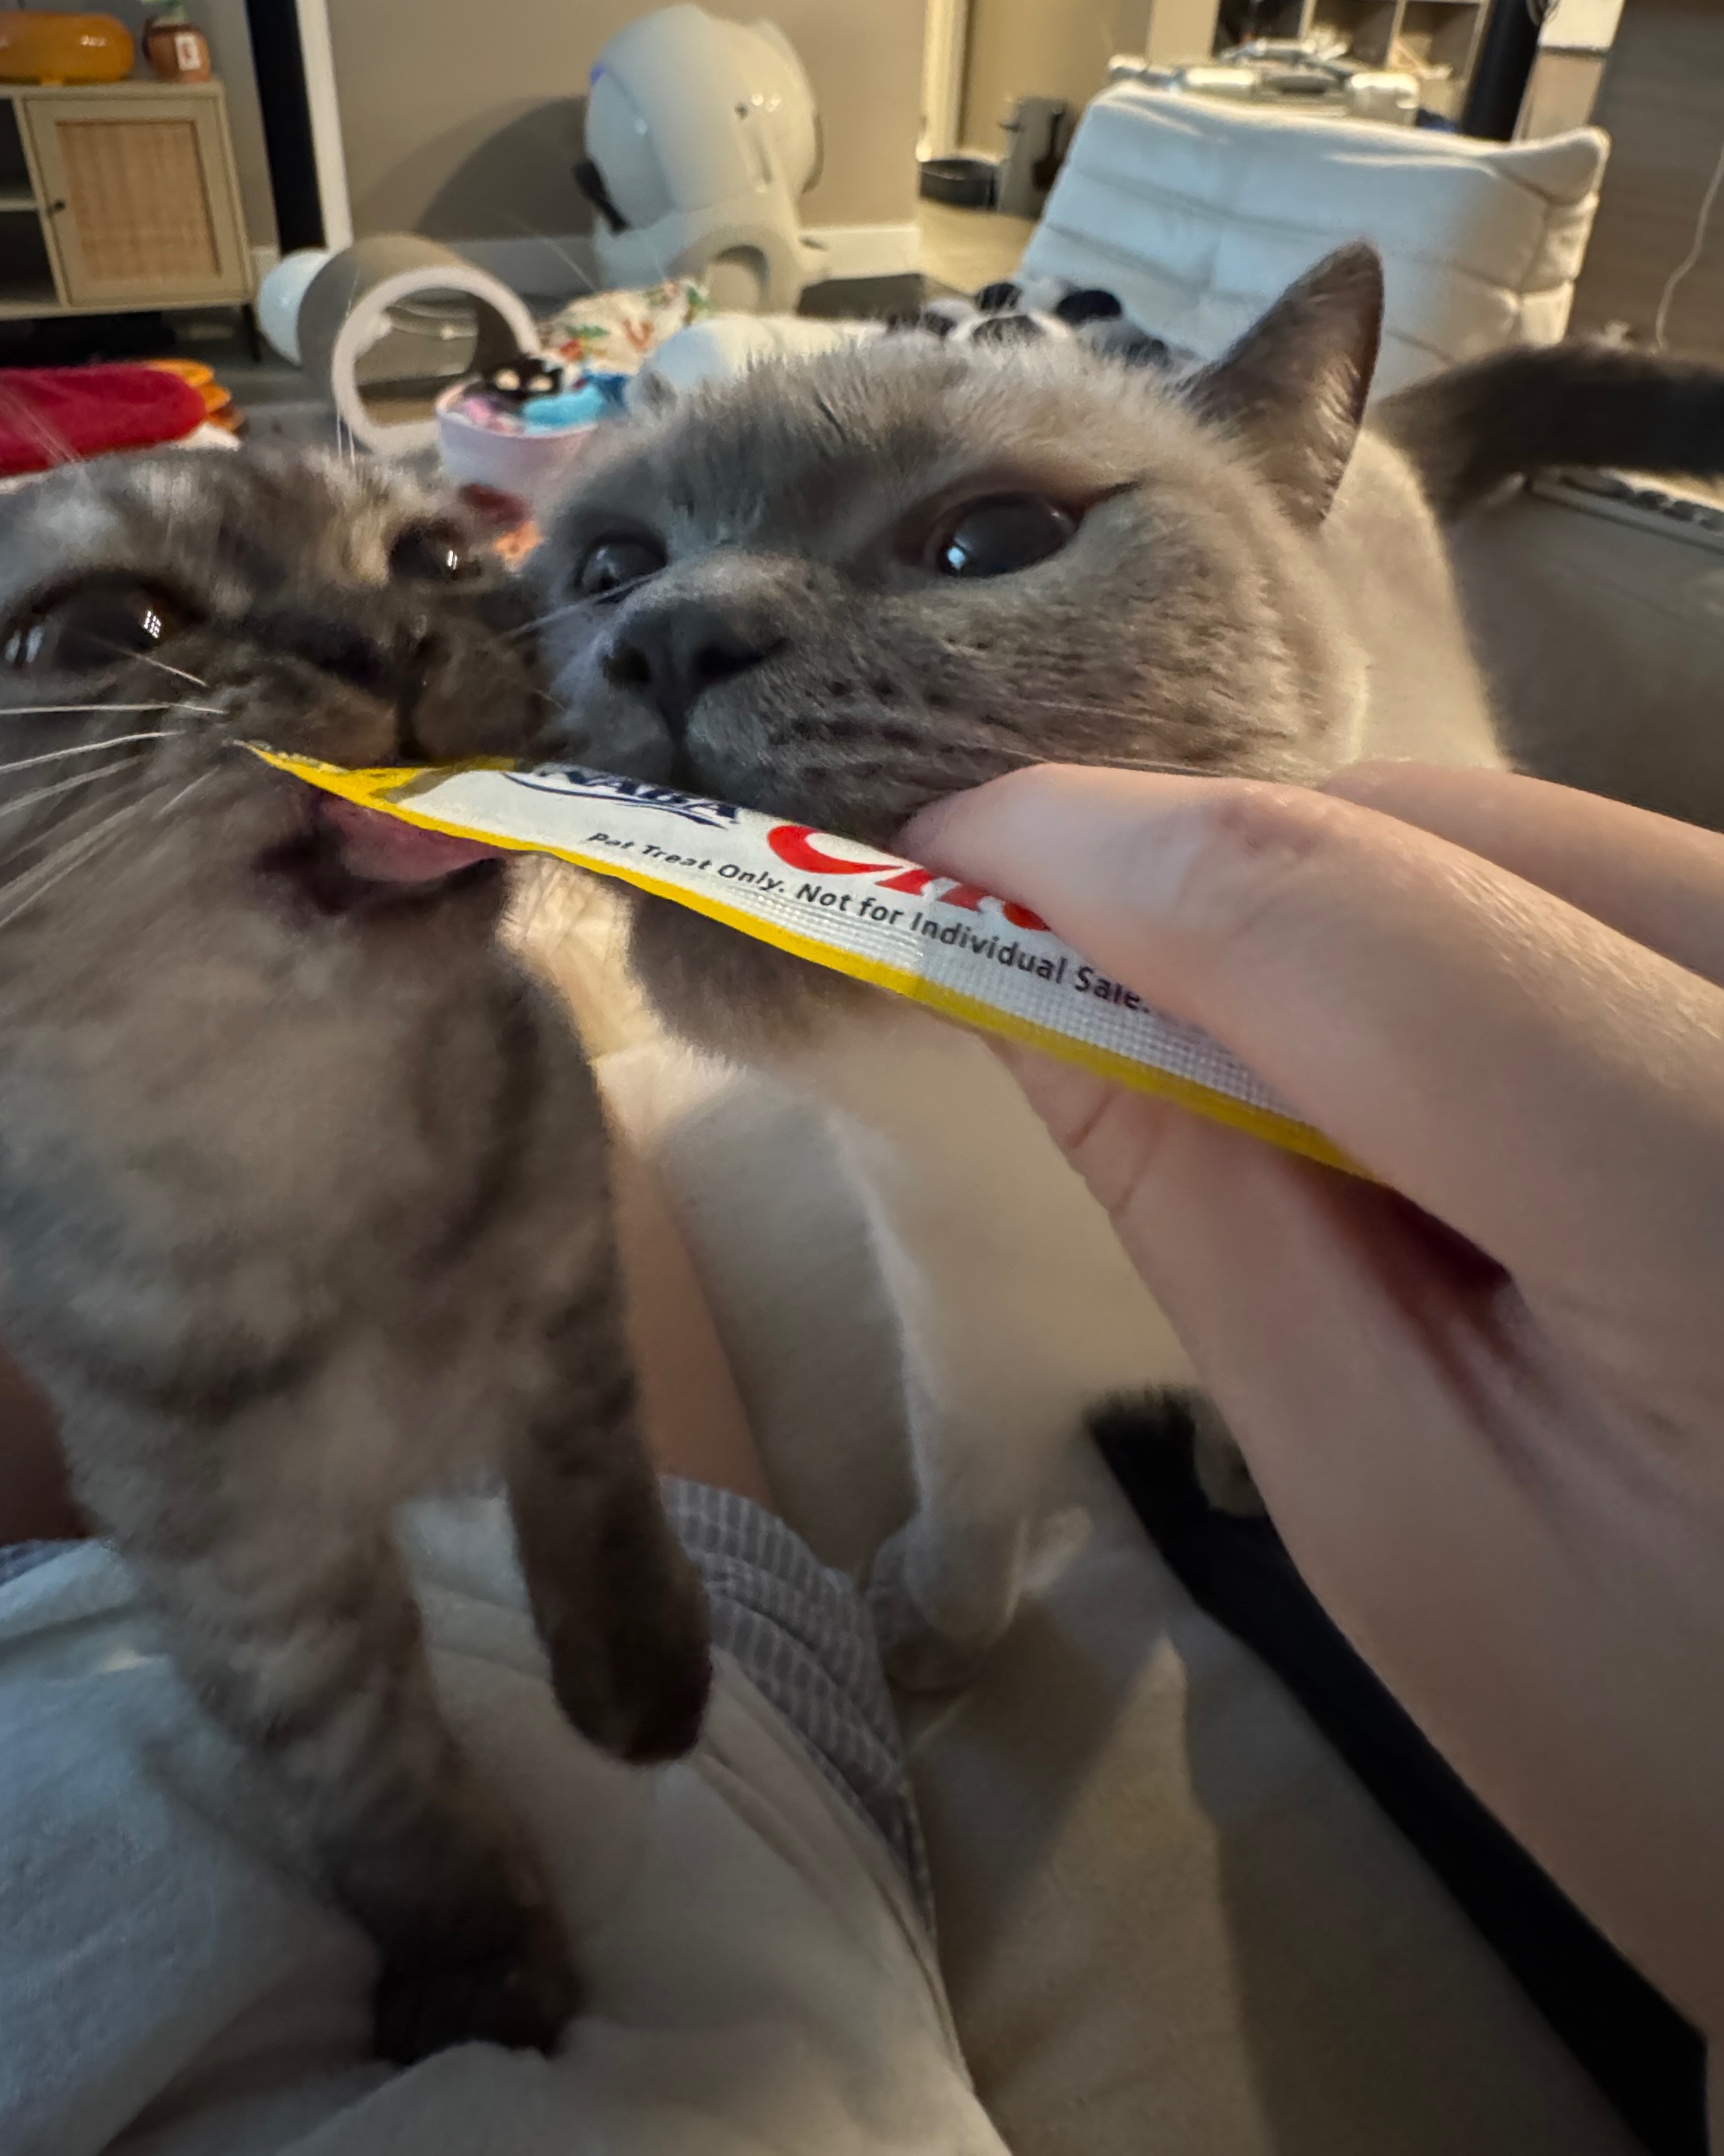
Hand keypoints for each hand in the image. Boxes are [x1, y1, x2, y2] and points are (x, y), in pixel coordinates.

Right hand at [901, 763, 1723, 2037]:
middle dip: (1213, 869)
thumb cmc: (1681, 1739)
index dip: (1092, 848)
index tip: (923, 851)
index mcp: (1707, 1171)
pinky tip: (1433, 1073)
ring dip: (1351, 895)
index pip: (1339, 914)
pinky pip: (1625, 886)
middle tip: (1050, 976)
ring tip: (1252, 1067)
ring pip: (1540, 831)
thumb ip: (1206, 1217)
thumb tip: (1021, 977)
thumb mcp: (1400, 1516)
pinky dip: (1481, 920)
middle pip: (1449, 830)